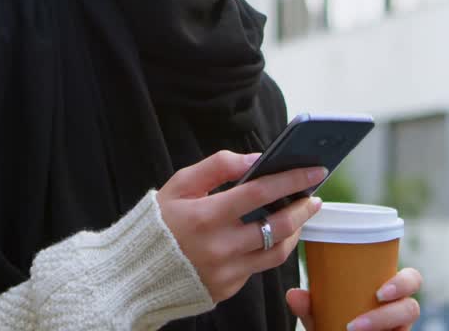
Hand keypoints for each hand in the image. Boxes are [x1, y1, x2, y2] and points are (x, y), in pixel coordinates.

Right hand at [156, 150, 325, 302]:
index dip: (292, 179)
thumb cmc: (158, 223)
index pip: (261, 193)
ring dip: (294, 231)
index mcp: (206, 216)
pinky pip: (258, 268)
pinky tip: (270, 234)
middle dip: (303, 209)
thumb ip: (217, 167)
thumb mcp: (179, 185)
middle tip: (314, 196)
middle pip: (278, 227)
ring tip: (298, 215)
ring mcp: (226, 272)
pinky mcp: (227, 288)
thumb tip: (256, 159)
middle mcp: (220, 247)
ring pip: (277, 252)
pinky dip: (267, 248)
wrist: (134, 272)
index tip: (314, 170)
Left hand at [286, 267, 422, 330]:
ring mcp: (400, 329)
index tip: (379, 293)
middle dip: (393, 311)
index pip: (411, 279)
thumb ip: (309, 306)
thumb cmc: (334, 321)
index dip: (403, 282)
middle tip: (364, 317)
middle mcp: (399, 310)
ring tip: (353, 330)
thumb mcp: (321, 314)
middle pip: (412, 306)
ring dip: (382, 324)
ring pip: (406, 323)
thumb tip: (294, 294)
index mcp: (389, 291)